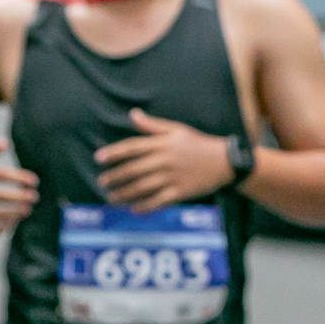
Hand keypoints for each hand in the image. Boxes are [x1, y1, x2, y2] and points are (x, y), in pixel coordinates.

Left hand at [95, 109, 231, 210]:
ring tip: (111, 198)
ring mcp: (174, 177)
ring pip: (143, 187)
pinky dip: (145, 206)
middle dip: (115, 177)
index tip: (98, 158)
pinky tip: (133, 209)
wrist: (226, 162)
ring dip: (124, 194)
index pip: (133, 147)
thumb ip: (152, 125)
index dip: (114, 152)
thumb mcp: (176, 130)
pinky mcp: (182, 192)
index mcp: (163, 144)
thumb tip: (132, 114)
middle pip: (134, 169)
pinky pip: (160, 201)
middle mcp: (166, 160)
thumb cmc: (198, 144)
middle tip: (101, 182)